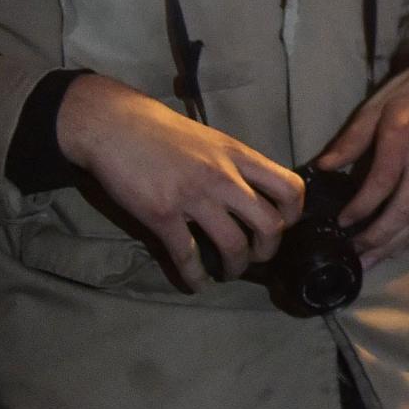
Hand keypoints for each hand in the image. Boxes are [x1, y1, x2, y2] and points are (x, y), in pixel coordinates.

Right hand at [57, 75, 306, 289]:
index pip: (289, 187)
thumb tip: (253, 192)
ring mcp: (193, 197)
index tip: (283, 225)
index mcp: (239, 156)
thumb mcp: (213, 139)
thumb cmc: (163, 131)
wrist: (115, 125)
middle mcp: (223, 177)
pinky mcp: (162, 214)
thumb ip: (235, 165)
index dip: (294, 213)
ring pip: (233, 244)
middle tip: (257, 257)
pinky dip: (195, 276)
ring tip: (229, 273)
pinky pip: (187, 254)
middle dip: (268, 249)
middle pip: (269, 223)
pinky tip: (196, 283)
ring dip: (236, 267)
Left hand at [313, 48, 408, 267]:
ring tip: (371, 260)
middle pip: (405, 208)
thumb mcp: (372, 108)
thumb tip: (320, 170)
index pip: (382, 183)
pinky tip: (396, 244)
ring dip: (396, 243)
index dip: (360, 208)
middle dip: (378, 238)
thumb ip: (350, 141)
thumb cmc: (408, 92)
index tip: (340, 223)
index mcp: (405, 136)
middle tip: (354, 254)